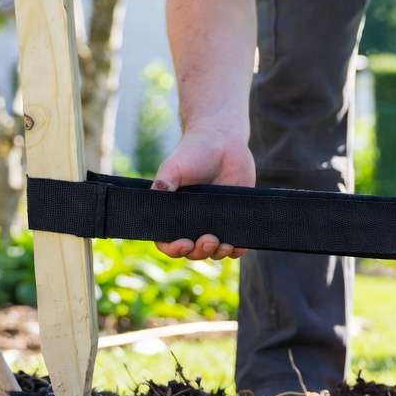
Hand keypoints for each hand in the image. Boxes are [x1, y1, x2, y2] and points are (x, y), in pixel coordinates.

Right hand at [152, 130, 255, 259]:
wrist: (223, 142)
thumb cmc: (193, 153)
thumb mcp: (174, 166)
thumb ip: (164, 183)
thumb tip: (156, 196)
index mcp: (173, 213)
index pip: (167, 240)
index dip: (173, 248)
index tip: (183, 243)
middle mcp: (192, 222)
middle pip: (192, 251)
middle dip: (199, 251)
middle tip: (209, 239)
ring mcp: (214, 222)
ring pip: (214, 250)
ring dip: (217, 253)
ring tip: (223, 244)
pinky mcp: (234, 219)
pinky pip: (236, 241)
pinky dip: (237, 249)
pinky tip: (239, 246)